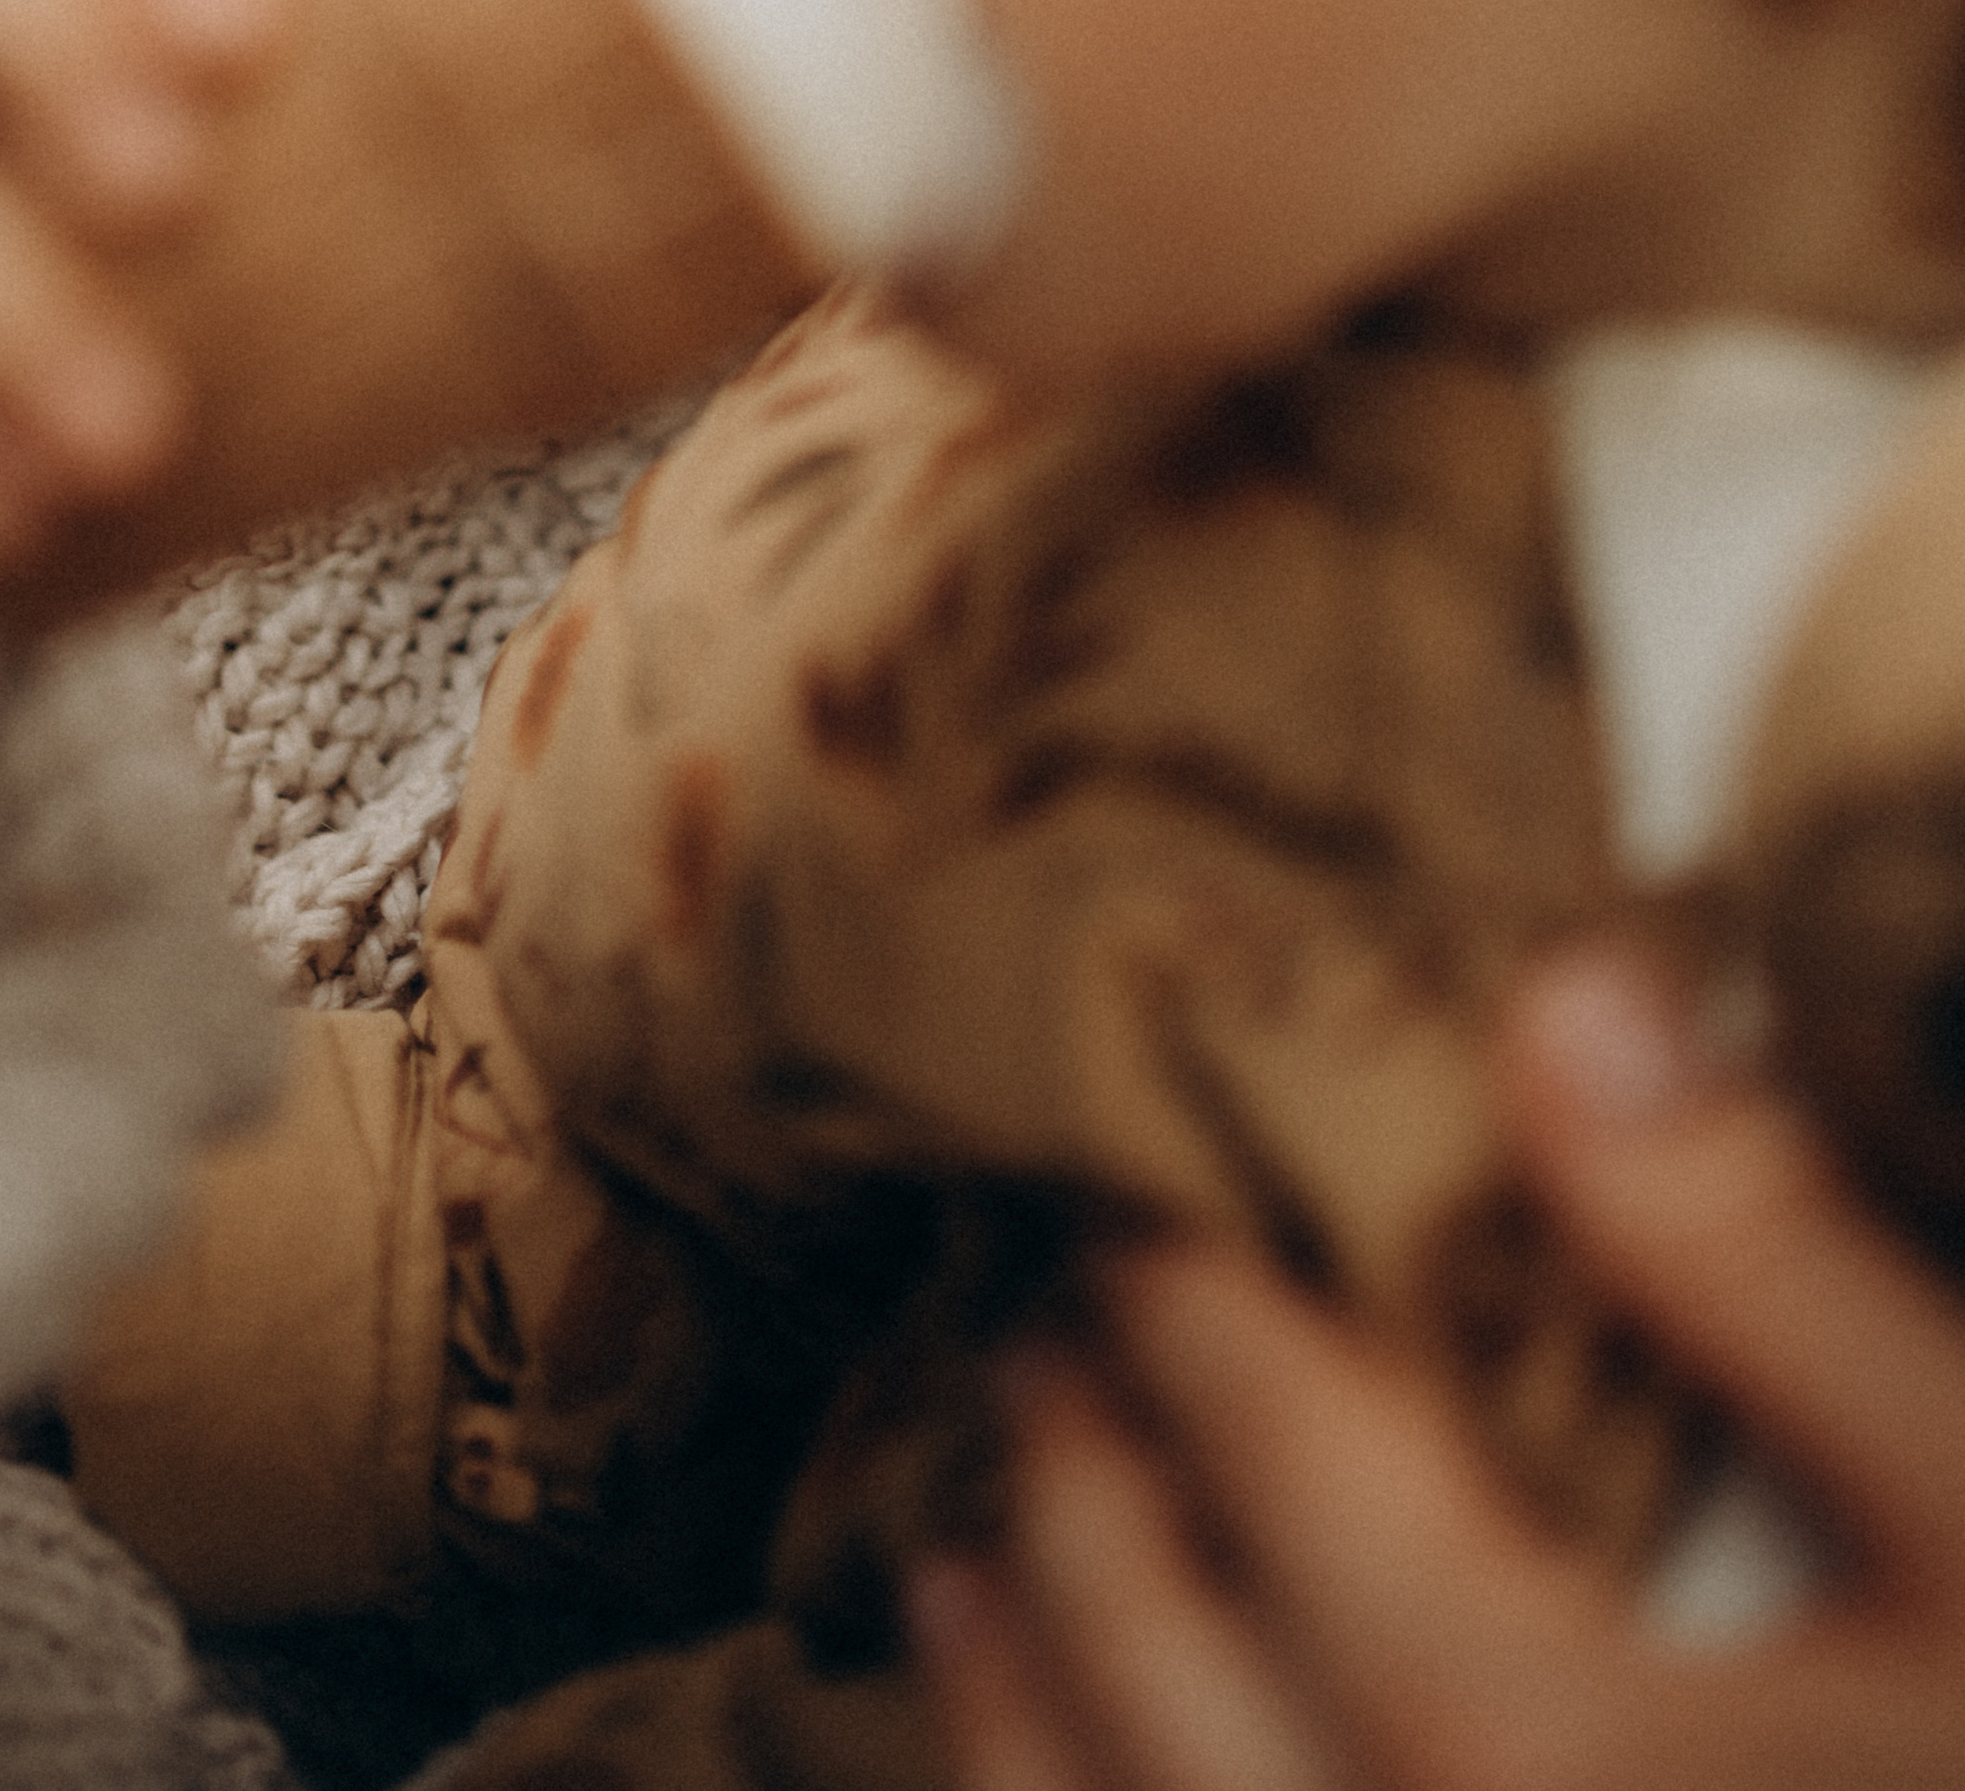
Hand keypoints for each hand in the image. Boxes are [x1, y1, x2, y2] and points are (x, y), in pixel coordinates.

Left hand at [914, 946, 1964, 1790]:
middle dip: (1073, 1502)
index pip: (1289, 1471)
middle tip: (1011, 1364)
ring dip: (1024, 1731)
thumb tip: (1569, 1010)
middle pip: (1167, 1695)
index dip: (1191, 1316)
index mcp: (1540, 1760)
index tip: (1115, 1206)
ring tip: (950, 1588)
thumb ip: (1775, 1273)